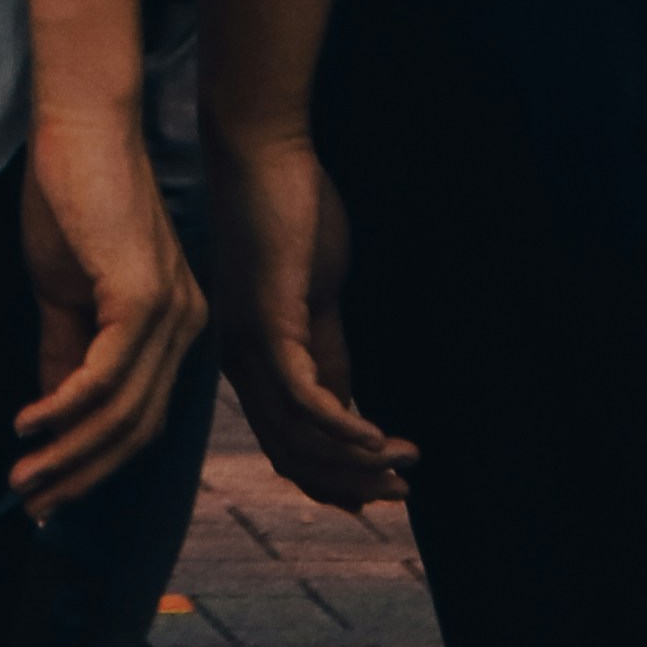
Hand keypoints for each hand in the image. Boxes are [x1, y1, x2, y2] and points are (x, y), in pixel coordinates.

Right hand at [10, 104, 203, 515]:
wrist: (79, 129)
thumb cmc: (71, 198)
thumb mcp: (64, 292)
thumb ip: (66, 354)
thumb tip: (52, 418)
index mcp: (174, 329)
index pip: (142, 420)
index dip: (95, 464)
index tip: (48, 496)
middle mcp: (186, 328)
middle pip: (139, 430)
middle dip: (81, 475)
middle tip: (30, 503)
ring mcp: (172, 314)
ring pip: (123, 414)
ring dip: (69, 454)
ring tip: (23, 478)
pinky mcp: (144, 297)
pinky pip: (106, 376)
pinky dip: (67, 409)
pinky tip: (30, 425)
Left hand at [204, 126, 413, 512]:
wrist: (263, 150)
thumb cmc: (291, 215)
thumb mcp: (317, 299)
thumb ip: (330, 354)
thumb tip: (351, 411)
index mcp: (250, 361)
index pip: (285, 447)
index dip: (333, 481)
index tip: (380, 495)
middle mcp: (240, 364)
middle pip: (291, 456)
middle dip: (352, 485)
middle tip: (406, 494)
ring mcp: (249, 348)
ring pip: (298, 439)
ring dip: (357, 464)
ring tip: (405, 467)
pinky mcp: (267, 325)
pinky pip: (304, 401)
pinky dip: (343, 430)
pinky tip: (380, 439)